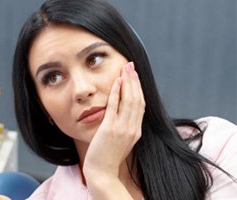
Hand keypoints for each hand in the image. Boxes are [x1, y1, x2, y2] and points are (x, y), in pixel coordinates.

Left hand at [83, 62, 144, 178]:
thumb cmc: (108, 156)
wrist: (102, 171)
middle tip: (131, 66)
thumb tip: (123, 113)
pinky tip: (116, 82)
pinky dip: (117, 92)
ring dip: (128, 83)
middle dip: (135, 81)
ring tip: (125, 69)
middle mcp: (132, 129)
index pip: (141, 105)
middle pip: (138, 99)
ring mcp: (122, 129)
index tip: (135, 76)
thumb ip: (125, 127)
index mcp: (136, 131)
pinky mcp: (110, 129)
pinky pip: (115, 107)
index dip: (139, 89)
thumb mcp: (121, 140)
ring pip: (129, 101)